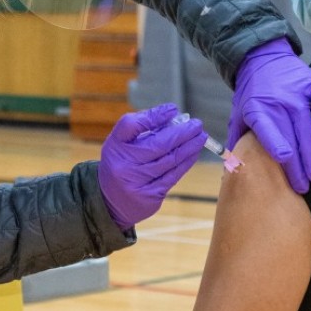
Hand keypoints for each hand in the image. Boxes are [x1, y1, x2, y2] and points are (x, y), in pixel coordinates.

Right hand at [99, 104, 207, 229]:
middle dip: (182, 133)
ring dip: (189, 147)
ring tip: (201, 137)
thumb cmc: (121, 162)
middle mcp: (123, 165)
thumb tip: (174, 116)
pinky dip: (186, 163)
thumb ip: (143, 127)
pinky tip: (193, 153)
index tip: (173, 109)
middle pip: (157, 145)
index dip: (154, 116)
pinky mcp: (150, 197)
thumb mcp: (122, 142)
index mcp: (116, 146)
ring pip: (169, 161)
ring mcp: (137, 183)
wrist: (109, 200)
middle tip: (197, 124)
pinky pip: (172, 176)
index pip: (131, 125)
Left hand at [227, 38, 310, 193]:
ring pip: (307, 127)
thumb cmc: (250, 93)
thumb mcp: (238, 115)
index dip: (278, 149)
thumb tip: (231, 170)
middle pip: (291, 139)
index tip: (286, 166)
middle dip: (297, 166)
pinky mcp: (310, 84)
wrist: (261, 58)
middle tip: (302, 187)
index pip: (268, 133)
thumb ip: (236, 141)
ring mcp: (296, 93)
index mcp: (257, 111)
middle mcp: (278, 103)